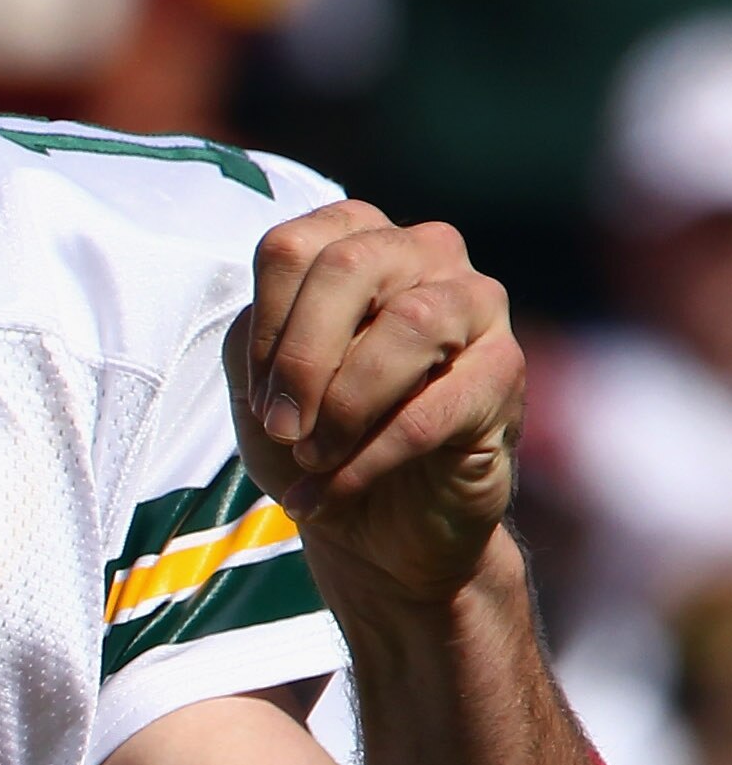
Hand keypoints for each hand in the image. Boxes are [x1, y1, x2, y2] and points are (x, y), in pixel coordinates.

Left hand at [228, 200, 522, 605]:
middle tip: (283, 427)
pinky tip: (333, 491)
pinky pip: (432, 409)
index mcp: (358, 239)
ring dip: (343, 406)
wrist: (381, 525)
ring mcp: (478, 303)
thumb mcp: (262, 383)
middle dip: (302, 358)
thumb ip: (258, 340)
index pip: (292, 248)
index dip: (264, 329)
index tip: (261, 397)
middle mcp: (426, 250)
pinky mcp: (506, 371)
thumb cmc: (319, 438)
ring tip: (312, 458)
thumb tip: (276, 338)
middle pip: (350, 266)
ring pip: (410, 324)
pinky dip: (368, 459)